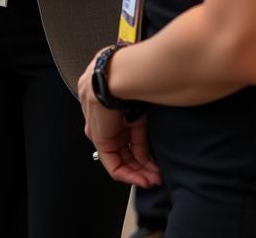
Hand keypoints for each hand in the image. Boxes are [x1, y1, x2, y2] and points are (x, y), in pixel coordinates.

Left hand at [76, 50, 161, 188]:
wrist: (119, 75)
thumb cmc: (131, 82)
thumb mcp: (138, 114)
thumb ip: (140, 138)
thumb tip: (146, 159)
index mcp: (111, 108)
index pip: (126, 136)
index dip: (142, 153)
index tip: (156, 164)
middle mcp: (103, 121)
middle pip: (122, 150)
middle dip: (142, 167)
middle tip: (156, 177)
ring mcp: (99, 128)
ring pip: (118, 158)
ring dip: (136, 173)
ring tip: (153, 180)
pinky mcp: (98, 137)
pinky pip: (111, 162)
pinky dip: (127, 174)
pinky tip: (141, 179)